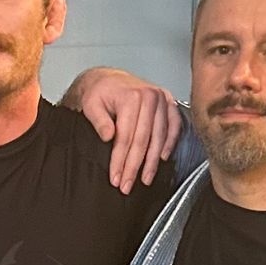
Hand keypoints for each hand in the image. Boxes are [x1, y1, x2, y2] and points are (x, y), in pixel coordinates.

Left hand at [62, 67, 183, 190]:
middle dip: (135, 166)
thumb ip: (99, 120)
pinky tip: (163, 158)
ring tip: (145, 178)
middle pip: (144, 139)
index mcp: (131, 96)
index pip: (127, 136)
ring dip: (153, 161)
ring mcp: (162, 99)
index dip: (121, 160)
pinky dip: (170, 142)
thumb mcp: (90, 104)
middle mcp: (150, 96)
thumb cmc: (100, 92)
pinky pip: (174, 125)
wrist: (109, 79)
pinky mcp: (169, 102)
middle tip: (128, 185)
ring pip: (160, 136)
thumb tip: (108, 136)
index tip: (116, 178)